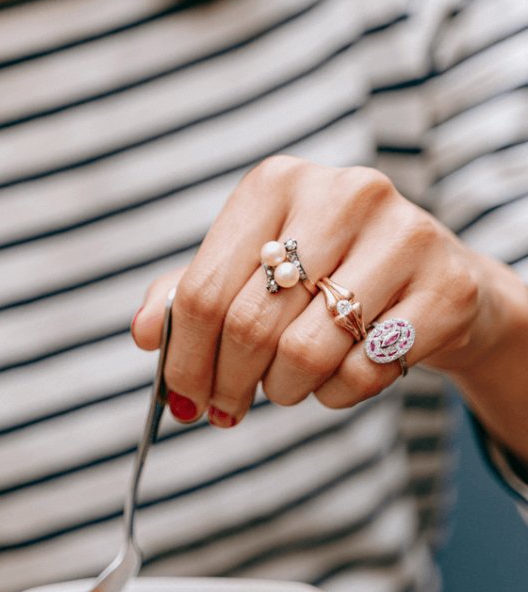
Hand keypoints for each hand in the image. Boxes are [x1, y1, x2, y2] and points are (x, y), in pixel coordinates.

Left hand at [133, 155, 487, 423]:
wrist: (435, 279)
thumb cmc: (327, 274)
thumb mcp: (251, 270)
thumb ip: (189, 296)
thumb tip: (144, 334)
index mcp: (277, 183)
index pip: (202, 290)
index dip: (183, 358)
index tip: (183, 397)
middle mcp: (342, 195)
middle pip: (249, 324)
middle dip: (228, 383)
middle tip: (227, 408)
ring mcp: (403, 236)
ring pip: (304, 353)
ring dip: (283, 390)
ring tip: (287, 384)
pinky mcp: (447, 288)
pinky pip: (363, 373)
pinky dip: (336, 395)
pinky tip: (339, 376)